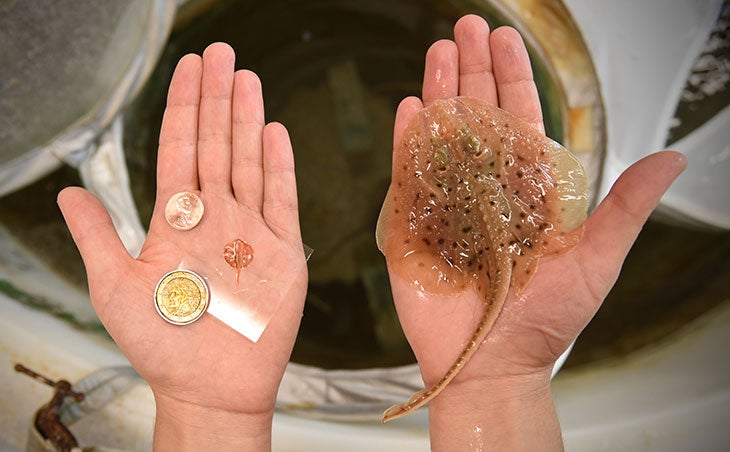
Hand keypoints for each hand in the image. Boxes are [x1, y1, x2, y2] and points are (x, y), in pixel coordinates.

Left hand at [58, 43, 306, 449]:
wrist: (211, 388)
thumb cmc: (162, 346)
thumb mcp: (115, 288)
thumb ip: (96, 235)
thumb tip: (67, 191)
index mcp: (175, 220)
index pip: (179, 148)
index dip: (183, 106)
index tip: (189, 66)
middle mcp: (214, 217)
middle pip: (216, 144)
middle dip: (218, 98)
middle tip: (222, 52)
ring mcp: (250, 231)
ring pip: (249, 162)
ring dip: (248, 120)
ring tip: (247, 78)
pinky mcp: (284, 253)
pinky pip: (282, 200)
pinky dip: (280, 166)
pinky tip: (275, 132)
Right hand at [385, 15, 685, 448]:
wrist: (493, 363)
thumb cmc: (547, 320)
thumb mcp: (597, 260)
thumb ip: (626, 206)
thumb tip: (674, 157)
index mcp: (526, 190)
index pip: (518, 120)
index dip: (512, 77)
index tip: (504, 38)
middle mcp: (484, 188)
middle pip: (476, 117)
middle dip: (472, 70)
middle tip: (463, 27)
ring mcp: (445, 203)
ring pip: (441, 135)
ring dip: (440, 91)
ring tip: (438, 51)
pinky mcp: (413, 225)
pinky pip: (408, 173)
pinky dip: (408, 138)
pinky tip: (411, 105)